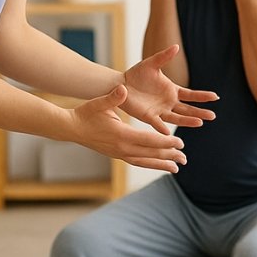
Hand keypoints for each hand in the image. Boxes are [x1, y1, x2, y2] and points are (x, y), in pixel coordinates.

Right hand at [70, 85, 187, 172]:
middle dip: (169, 156)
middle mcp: (122, 148)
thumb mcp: (99, 103)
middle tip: (185, 158)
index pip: (149, 140)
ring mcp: (119, 154)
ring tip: (177, 168)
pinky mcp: (117, 155)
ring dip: (161, 164)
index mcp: (121, 134)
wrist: (71, 129)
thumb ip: (113, 98)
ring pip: (145, 161)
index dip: (166, 142)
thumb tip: (123, 89)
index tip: (181, 143)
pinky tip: (160, 165)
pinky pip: (137, 162)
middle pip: (150, 154)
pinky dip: (150, 164)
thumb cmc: (86, 114)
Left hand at [121, 45, 217, 134]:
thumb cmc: (137, 74)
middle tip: (213, 116)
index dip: (203, 96)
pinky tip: (168, 133)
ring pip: (177, 118)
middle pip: (188, 109)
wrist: (120, 84)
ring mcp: (160, 111)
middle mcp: (169, 102)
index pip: (191, 95)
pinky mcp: (148, 116)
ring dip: (188, 121)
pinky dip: (162, 128)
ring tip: (200, 123)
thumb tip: (176, 47)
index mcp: (172, 90)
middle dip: (200, 112)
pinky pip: (157, 123)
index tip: (215, 97)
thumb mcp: (152, 63)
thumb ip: (164, 57)